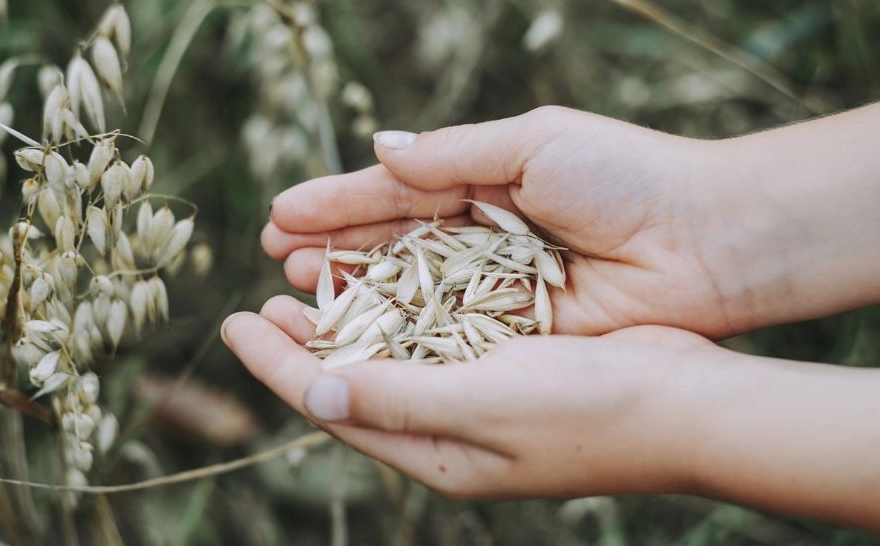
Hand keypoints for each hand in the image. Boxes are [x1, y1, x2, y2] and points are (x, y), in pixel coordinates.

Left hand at [222, 295, 708, 498]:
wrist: (687, 404)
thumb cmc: (591, 410)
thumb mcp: (485, 404)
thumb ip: (398, 398)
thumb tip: (313, 391)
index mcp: (436, 453)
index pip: (333, 405)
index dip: (276, 365)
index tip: (231, 323)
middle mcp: (448, 431)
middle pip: (353, 383)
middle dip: (301, 345)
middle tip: (258, 304)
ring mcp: (478, 400)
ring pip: (390, 358)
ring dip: (346, 322)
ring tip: (304, 288)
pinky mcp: (506, 366)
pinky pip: (432, 339)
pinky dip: (398, 311)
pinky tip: (383, 283)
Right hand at [263, 105, 879, 336]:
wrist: (706, 241)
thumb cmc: (625, 176)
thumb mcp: (534, 143)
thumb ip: (452, 154)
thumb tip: (380, 149)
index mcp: (484, 181)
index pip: (396, 192)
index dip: (339, 202)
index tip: (282, 212)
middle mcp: (481, 237)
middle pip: (392, 243)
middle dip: (335, 246)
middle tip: (276, 254)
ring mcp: (495, 288)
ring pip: (410, 290)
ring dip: (355, 288)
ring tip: (300, 285)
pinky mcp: (515, 332)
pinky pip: (447, 332)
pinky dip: (402, 330)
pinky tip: (357, 329)